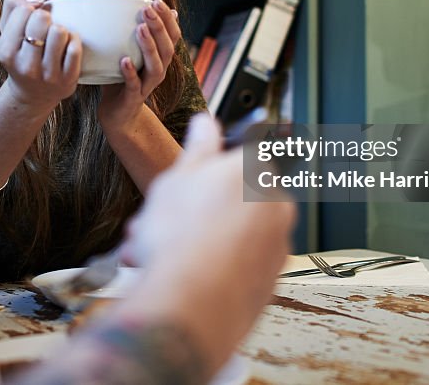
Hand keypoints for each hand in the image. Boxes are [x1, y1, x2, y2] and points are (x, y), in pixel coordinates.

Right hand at [0, 0, 80, 110]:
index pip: (22, 10)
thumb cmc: (21, 53)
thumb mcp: (7, 31)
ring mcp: (48, 75)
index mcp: (6, 52)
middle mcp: (25, 66)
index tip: (30, 18)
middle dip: (46, 17)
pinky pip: (75, 48)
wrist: (32, 94)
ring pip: (59, 31)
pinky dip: (74, 40)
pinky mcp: (68, 79)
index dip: (30, 7)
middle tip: (44, 27)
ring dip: (61, 29)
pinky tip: (67, 46)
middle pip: (41, 18)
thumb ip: (13, 4)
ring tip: (56, 38)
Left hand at [98, 0, 179, 128]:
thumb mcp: (131, 52)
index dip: (168, 19)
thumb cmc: (123, 78)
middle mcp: (159, 71)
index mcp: (161, 59)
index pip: (173, 36)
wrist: (118, 113)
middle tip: (147, 10)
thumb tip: (143, 7)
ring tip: (139, 29)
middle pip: (167, 49)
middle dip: (159, 28)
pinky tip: (124, 60)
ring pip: (156, 66)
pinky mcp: (133, 98)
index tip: (157, 1)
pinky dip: (130, 72)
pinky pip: (134, 85)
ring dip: (149, 47)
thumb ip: (138, 33)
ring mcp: (147, 86)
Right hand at [116, 114, 294, 371]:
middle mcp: (277, 208)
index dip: (202, 171)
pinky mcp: (268, 285)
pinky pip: (234, 268)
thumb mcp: (178, 175)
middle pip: (230, 200)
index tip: (187, 180)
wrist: (189, 304)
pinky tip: (175, 274)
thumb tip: (205, 123)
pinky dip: (209, 268)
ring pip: (228, 235)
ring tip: (151, 251)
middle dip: (190, 209)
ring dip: (193, 239)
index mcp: (258, 172)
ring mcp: (276, 249)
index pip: (238, 157)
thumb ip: (199, 147)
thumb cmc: (182, 236)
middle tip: (156, 219)